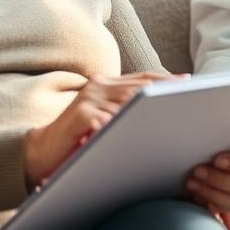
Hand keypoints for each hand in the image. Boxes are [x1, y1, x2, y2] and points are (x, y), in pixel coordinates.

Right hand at [24, 72, 178, 187]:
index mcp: (105, 84)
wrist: (41, 151)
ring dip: (152, 109)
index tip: (187, 82)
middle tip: (189, 97)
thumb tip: (159, 113)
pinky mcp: (81, 114)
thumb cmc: (77, 139)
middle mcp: (98, 85)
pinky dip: (127, 124)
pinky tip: (145, 129)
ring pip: (129, 102)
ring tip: (175, 114)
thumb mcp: (104, 120)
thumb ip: (124, 112)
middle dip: (165, 91)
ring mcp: (89, 98)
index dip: (165, 79)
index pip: (142, 78)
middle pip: (140, 87)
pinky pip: (111, 119)